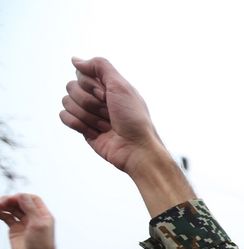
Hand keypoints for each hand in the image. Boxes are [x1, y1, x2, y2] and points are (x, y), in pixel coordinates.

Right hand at [0, 193, 61, 248]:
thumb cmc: (42, 245)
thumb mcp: (38, 224)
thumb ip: (30, 209)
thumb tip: (22, 195)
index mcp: (43, 215)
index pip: (32, 199)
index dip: (22, 197)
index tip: (13, 198)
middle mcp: (33, 217)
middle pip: (20, 202)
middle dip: (10, 200)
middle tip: (2, 202)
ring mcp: (23, 223)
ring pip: (12, 209)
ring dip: (4, 205)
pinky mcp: (15, 229)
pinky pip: (6, 217)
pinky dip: (0, 213)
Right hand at [60, 57, 166, 174]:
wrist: (135, 148)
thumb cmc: (133, 118)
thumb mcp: (121, 86)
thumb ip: (100, 66)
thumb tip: (75, 60)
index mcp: (106, 86)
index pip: (81, 74)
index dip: (91, 86)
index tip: (107, 96)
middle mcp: (96, 97)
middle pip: (71, 87)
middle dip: (90, 103)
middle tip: (109, 113)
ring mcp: (88, 112)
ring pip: (67, 102)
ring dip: (88, 116)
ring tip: (106, 126)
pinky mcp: (82, 127)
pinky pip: (64, 117)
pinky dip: (79, 124)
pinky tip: (95, 133)